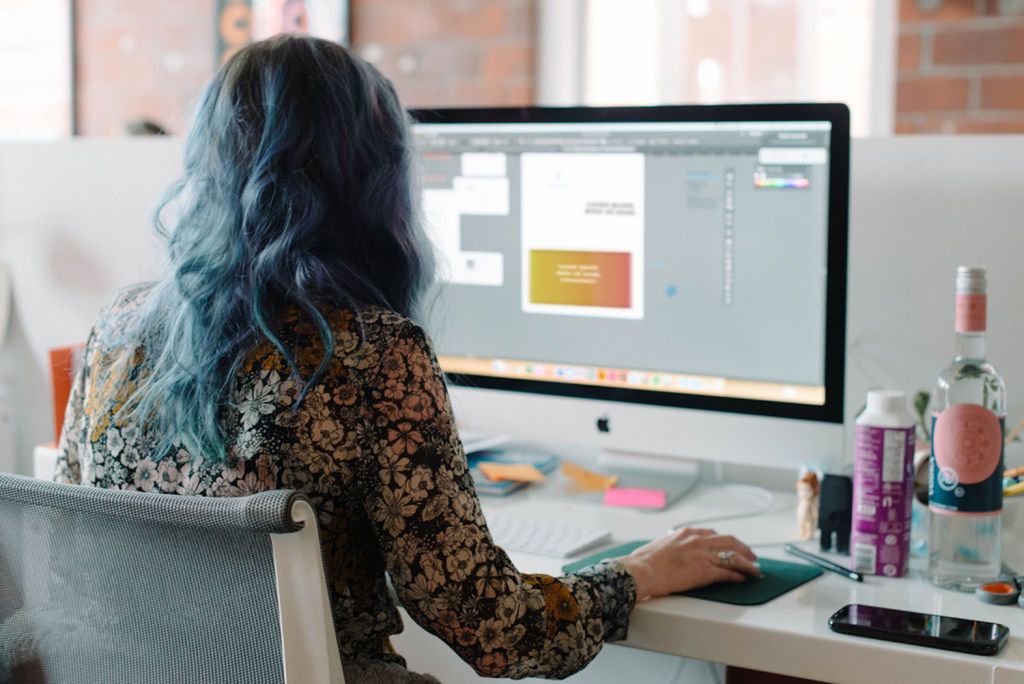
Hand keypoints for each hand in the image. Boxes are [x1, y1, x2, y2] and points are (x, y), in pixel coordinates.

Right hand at [614, 528, 761, 600]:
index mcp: (686, 533)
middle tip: (751, 556)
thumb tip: (672, 555)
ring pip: (733, 556)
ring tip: (755, 569)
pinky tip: (743, 578)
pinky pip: (728, 572)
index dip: (725, 541)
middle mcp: (697, 540)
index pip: (712, 534)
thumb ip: (672, 548)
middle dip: (743, 548)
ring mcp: (702, 554)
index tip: (731, 545)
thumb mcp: (660, 547)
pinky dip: (738, 575)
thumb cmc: (644, 562)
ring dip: (747, 563)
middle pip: (729, 541)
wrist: (641, 571)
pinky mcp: (705, 570)